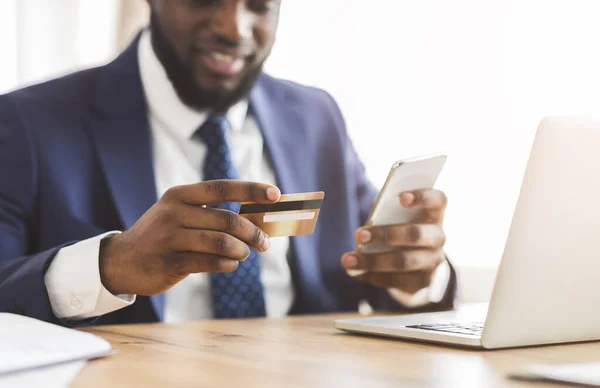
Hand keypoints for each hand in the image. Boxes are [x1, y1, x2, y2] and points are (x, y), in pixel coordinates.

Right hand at [99, 180, 280, 295]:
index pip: (223, 187)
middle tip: (265, 243)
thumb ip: (212, 215)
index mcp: (180, 195)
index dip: (252, 190)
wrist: (121, 260)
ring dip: (241, 251)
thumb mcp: (180, 214)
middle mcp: (174, 212)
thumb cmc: (163, 235)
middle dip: (253, 232)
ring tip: (244, 254)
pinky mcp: (170, 263)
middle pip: (227, 219)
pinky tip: (230, 264)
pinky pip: (211, 263)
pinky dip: (228, 264)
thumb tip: (257, 220)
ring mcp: (170, 238)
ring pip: (222, 243)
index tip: (276, 194)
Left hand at [341, 189, 447, 293]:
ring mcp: (433, 261)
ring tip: (348, 260)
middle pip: (416, 234)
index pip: (437, 200)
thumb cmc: (401, 226)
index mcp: (433, 213)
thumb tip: (371, 218)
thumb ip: (386, 212)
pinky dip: (372, 276)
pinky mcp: (422, 281)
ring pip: (403, 261)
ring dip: (373, 261)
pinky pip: (396, 280)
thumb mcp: (397, 216)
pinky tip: (355, 272)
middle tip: (359, 235)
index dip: (422, 197)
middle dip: (386, 234)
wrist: (416, 262)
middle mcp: (437, 237)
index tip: (401, 198)